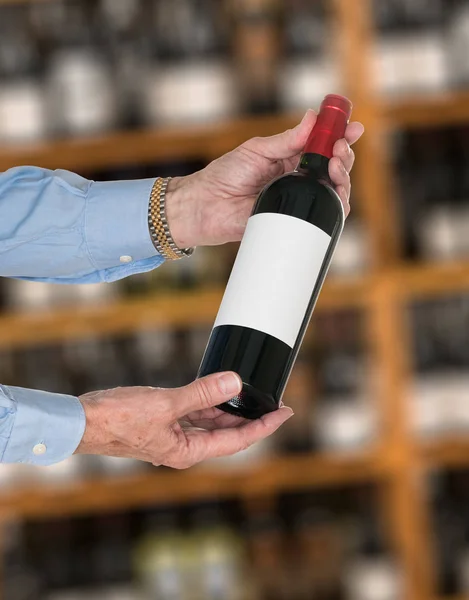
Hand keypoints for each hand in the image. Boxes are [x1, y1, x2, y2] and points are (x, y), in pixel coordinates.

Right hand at [76, 372, 292, 467]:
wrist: (83, 422)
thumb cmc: (118, 419)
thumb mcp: (167, 404)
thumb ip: (203, 393)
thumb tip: (235, 384)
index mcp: (187, 452)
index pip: (237, 441)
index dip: (264, 426)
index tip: (284, 413)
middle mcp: (183, 449)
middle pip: (226, 435)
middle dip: (249, 418)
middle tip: (271, 402)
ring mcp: (172, 438)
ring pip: (210, 425)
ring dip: (227, 410)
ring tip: (246, 394)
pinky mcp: (162, 426)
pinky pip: (193, 417)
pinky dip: (206, 405)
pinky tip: (212, 392)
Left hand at [166, 110, 363, 248]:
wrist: (206, 206)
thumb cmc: (224, 175)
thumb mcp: (256, 150)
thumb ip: (286, 139)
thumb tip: (312, 117)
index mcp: (290, 159)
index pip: (322, 146)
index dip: (341, 137)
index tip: (353, 128)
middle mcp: (297, 179)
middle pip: (334, 168)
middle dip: (344, 156)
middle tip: (339, 149)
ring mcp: (296, 200)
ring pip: (333, 192)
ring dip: (343, 178)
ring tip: (335, 166)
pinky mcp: (293, 221)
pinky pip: (321, 216)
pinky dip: (336, 207)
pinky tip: (336, 197)